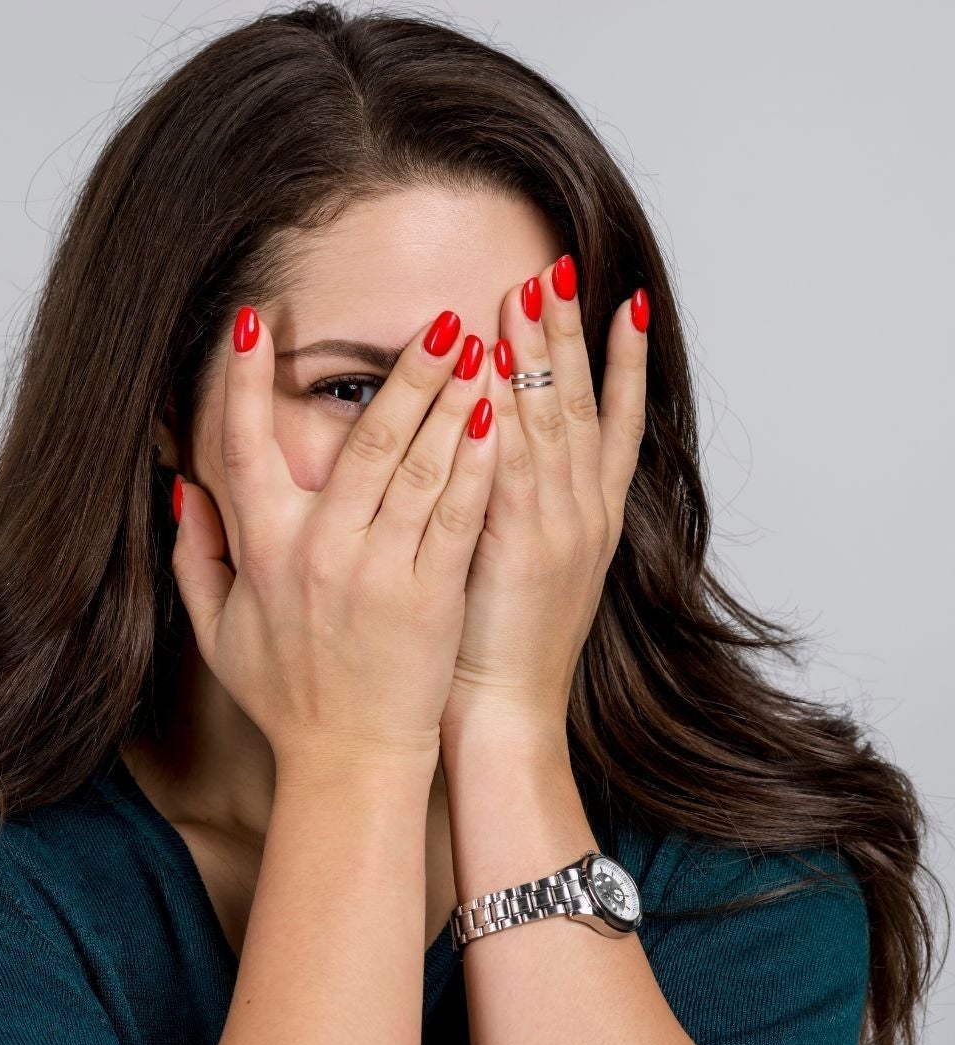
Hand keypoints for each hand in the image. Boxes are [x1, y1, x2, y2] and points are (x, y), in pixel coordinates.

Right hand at [171, 304, 498, 779]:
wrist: (348, 761)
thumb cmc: (286, 696)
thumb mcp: (216, 629)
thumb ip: (196, 556)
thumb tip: (182, 489)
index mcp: (262, 551)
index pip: (244, 447)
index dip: (243, 381)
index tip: (254, 320)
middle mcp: (318, 552)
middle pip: (362, 442)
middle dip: (402, 373)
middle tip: (439, 318)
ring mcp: (377, 572)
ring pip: (416, 469)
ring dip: (450, 402)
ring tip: (482, 347)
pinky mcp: (430, 595)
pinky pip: (455, 517)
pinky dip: (475, 466)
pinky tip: (496, 421)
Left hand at [442, 255, 650, 748]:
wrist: (504, 714)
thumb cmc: (495, 645)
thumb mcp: (521, 567)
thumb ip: (517, 508)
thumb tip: (494, 454)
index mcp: (590, 516)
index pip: (612, 420)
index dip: (615, 359)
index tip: (615, 298)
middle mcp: (584, 512)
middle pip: (580, 403)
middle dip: (568, 332)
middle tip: (558, 265)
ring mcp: (558, 526)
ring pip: (551, 421)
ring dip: (541, 354)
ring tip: (533, 293)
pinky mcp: (520, 545)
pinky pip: (514, 464)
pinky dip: (506, 415)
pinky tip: (495, 371)